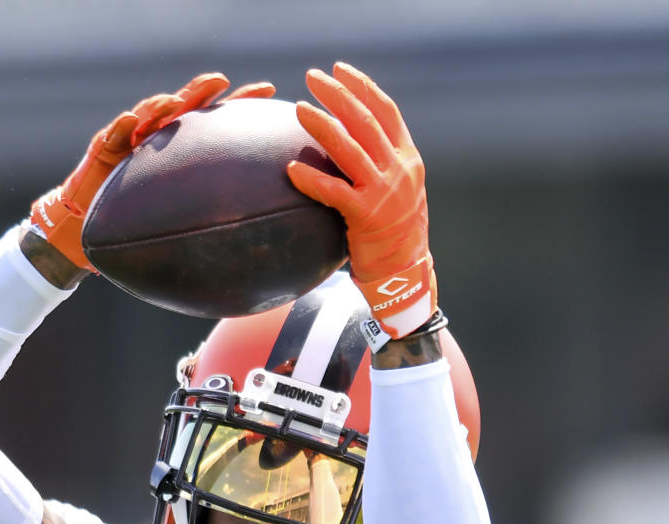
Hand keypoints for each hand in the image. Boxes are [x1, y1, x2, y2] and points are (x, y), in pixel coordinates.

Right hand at [29, 75, 275, 270]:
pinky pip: (112, 136)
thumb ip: (211, 228)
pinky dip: (122, 128)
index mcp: (184, 151)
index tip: (268, 92)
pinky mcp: (103, 149)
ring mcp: (131, 140)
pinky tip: (132, 122)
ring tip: (175, 101)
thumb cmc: (140, 229)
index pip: (216, 122)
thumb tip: (258, 250)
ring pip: (149, 115)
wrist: (91, 231)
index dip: (240, 104)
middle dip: (204, 91)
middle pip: (186, 107)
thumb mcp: (181, 227)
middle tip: (223, 82)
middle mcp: (160, 138)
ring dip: (162, 105)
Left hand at [287, 63, 435, 338]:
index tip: (340, 70)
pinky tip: (291, 169)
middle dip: (338, 94)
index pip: (386, 111)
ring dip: (323, 125)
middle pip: (366, 121)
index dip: (362, 87)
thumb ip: (378, 168)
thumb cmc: (393, 237)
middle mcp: (400, 170)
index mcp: (408, 159)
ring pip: (351, 148)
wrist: (404, 276)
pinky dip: (312, 179)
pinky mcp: (366, 217)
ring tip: (299, 109)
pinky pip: (334, 192)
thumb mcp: (396, 194)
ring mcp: (385, 193)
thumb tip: (344, 146)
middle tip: (312, 77)